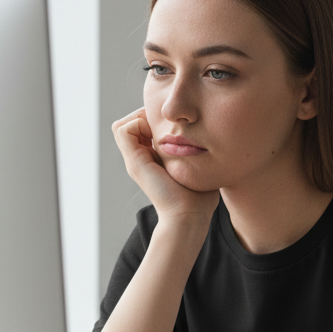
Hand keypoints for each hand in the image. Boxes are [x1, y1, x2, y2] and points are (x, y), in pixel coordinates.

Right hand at [112, 108, 218, 228]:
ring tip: (162, 128)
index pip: (142, 127)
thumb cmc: (199, 196)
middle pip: (131, 123)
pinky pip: (123, 129)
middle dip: (147, 116)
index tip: (176, 123)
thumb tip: (209, 139)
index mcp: (152, 159)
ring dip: (141, 118)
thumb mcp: (197, 167)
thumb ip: (196, 153)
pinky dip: (138, 123)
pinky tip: (158, 134)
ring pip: (123, 125)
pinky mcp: (134, 162)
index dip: (155, 119)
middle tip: (169, 123)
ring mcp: (134, 160)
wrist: (189, 215)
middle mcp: (139, 158)